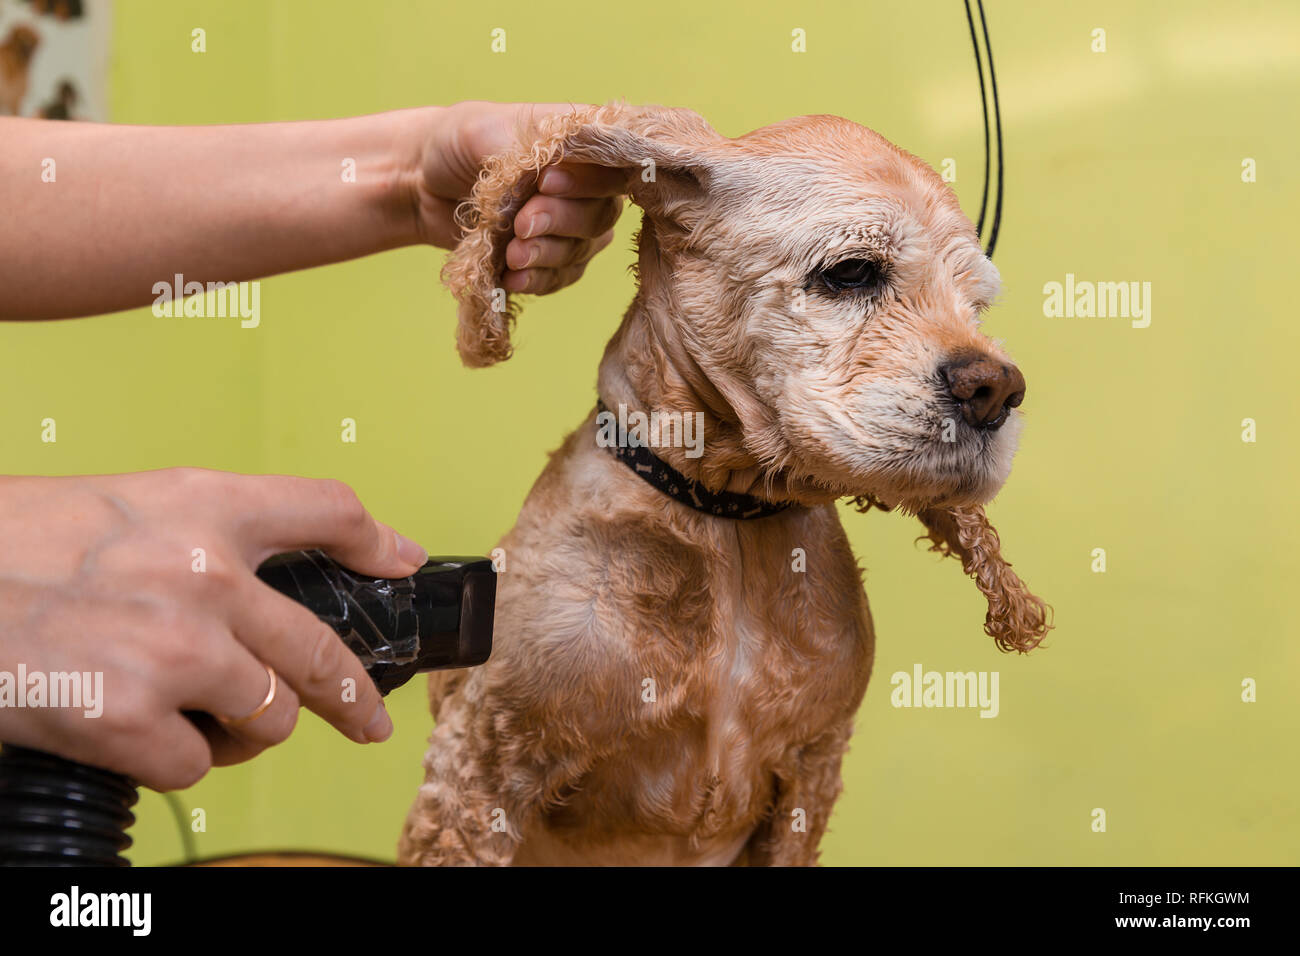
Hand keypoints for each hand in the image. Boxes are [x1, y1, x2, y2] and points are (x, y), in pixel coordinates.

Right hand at [0, 468, 426, 790]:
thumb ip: (201, 532)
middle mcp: (204, 574)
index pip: (325, 509)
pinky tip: (133, 736)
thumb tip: (260, 577)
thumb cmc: (12, 545)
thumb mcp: (122, 506)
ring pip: (270, 717)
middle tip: (365, 719)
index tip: (399, 564)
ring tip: (198, 720)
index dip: (375, 540)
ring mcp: (174, 650)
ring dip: (243, 732)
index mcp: (201, 507)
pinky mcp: (130, 720)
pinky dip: (171, 763)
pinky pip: (196, 765)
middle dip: (352, 696)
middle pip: (320, 649)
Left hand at [413, 101, 628, 294]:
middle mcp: (586, 187)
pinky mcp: (550, 259)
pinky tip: (511, 278)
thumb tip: (549, 173)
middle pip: (602, 215)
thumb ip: (521, 151)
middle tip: (521, 223)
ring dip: (546, 256)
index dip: (589, 181)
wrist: (424, 183)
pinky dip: (537, 280)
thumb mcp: (482, 132)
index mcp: (580, 143)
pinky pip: (560, 278)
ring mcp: (571, 227)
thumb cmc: (458, 144)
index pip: (613, 166)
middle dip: (561, 222)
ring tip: (511, 254)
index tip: (545, 182)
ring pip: (582, 251)